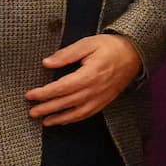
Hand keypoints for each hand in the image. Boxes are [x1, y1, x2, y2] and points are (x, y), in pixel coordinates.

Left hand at [26, 34, 141, 124]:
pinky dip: (74, 119)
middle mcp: (95, 89)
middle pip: (67, 102)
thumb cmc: (111, 46)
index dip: (44, 93)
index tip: (30, 95)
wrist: (135, 53)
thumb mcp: (88, 43)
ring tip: (44, 122)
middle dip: (47, 108)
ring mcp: (101, 97)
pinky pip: (88, 113)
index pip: (62, 87)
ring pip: (77, 112)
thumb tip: (47, 63)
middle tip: (32, 112)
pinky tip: (64, 120)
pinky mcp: (106, 101)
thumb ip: (67, 54)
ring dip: (59, 118)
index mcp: (89, 74)